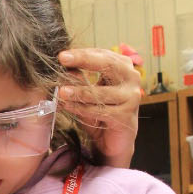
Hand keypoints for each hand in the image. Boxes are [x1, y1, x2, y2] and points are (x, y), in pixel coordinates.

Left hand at [58, 47, 141, 167]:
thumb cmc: (100, 110)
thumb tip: (66, 69)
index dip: (82, 54)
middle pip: (108, 64)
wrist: (113, 140)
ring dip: (78, 91)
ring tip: (60, 91)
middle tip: (63, 59)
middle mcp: (131, 78)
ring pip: (101, 92)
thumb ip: (79, 80)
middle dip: (84, 61)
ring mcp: (131, 97)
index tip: (62, 55)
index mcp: (123, 67)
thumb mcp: (88, 92)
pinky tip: (67, 106)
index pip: (102, 54)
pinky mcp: (126, 115)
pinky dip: (81, 109)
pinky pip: (100, 110)